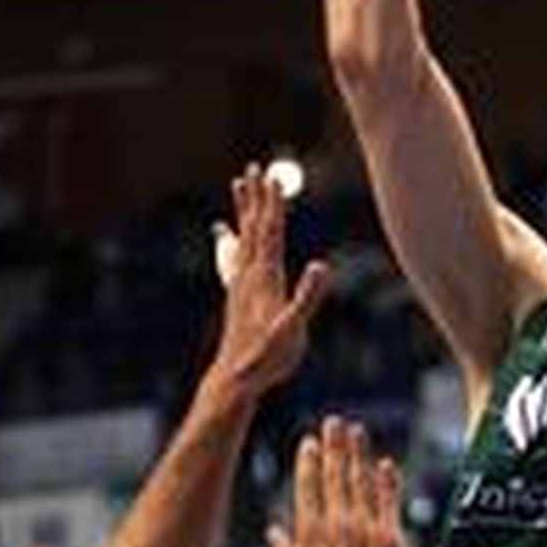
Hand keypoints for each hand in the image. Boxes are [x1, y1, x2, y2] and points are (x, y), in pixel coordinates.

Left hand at [210, 162, 329, 396]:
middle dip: (257, 198)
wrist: (237, 378)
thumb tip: (322, 266)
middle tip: (256, 168)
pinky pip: (235, 255)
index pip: (271, 233)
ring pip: (243, 237)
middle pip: (254, 228)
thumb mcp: (294, 329)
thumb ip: (307, 297)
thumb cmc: (268, 357)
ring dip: (244, 209)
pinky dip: (232, 237)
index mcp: (266, 278)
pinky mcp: (237, 294)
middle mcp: (250, 275)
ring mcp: (241, 284)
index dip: (274, 206)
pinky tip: (224, 232)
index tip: (275, 178)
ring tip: (240, 185)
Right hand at [271, 418, 405, 546]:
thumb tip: (273, 532)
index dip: (308, 460)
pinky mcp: (390, 537)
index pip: (307, 485)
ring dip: (359, 453)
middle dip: (334, 445)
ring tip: (357, 431)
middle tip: (334, 422)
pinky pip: (389, 500)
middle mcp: (338, 524)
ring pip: (362, 481)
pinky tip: (387, 463)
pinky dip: (388, 480)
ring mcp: (366, 528)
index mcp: (310, 533)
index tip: (309, 441)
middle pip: (335, 474)